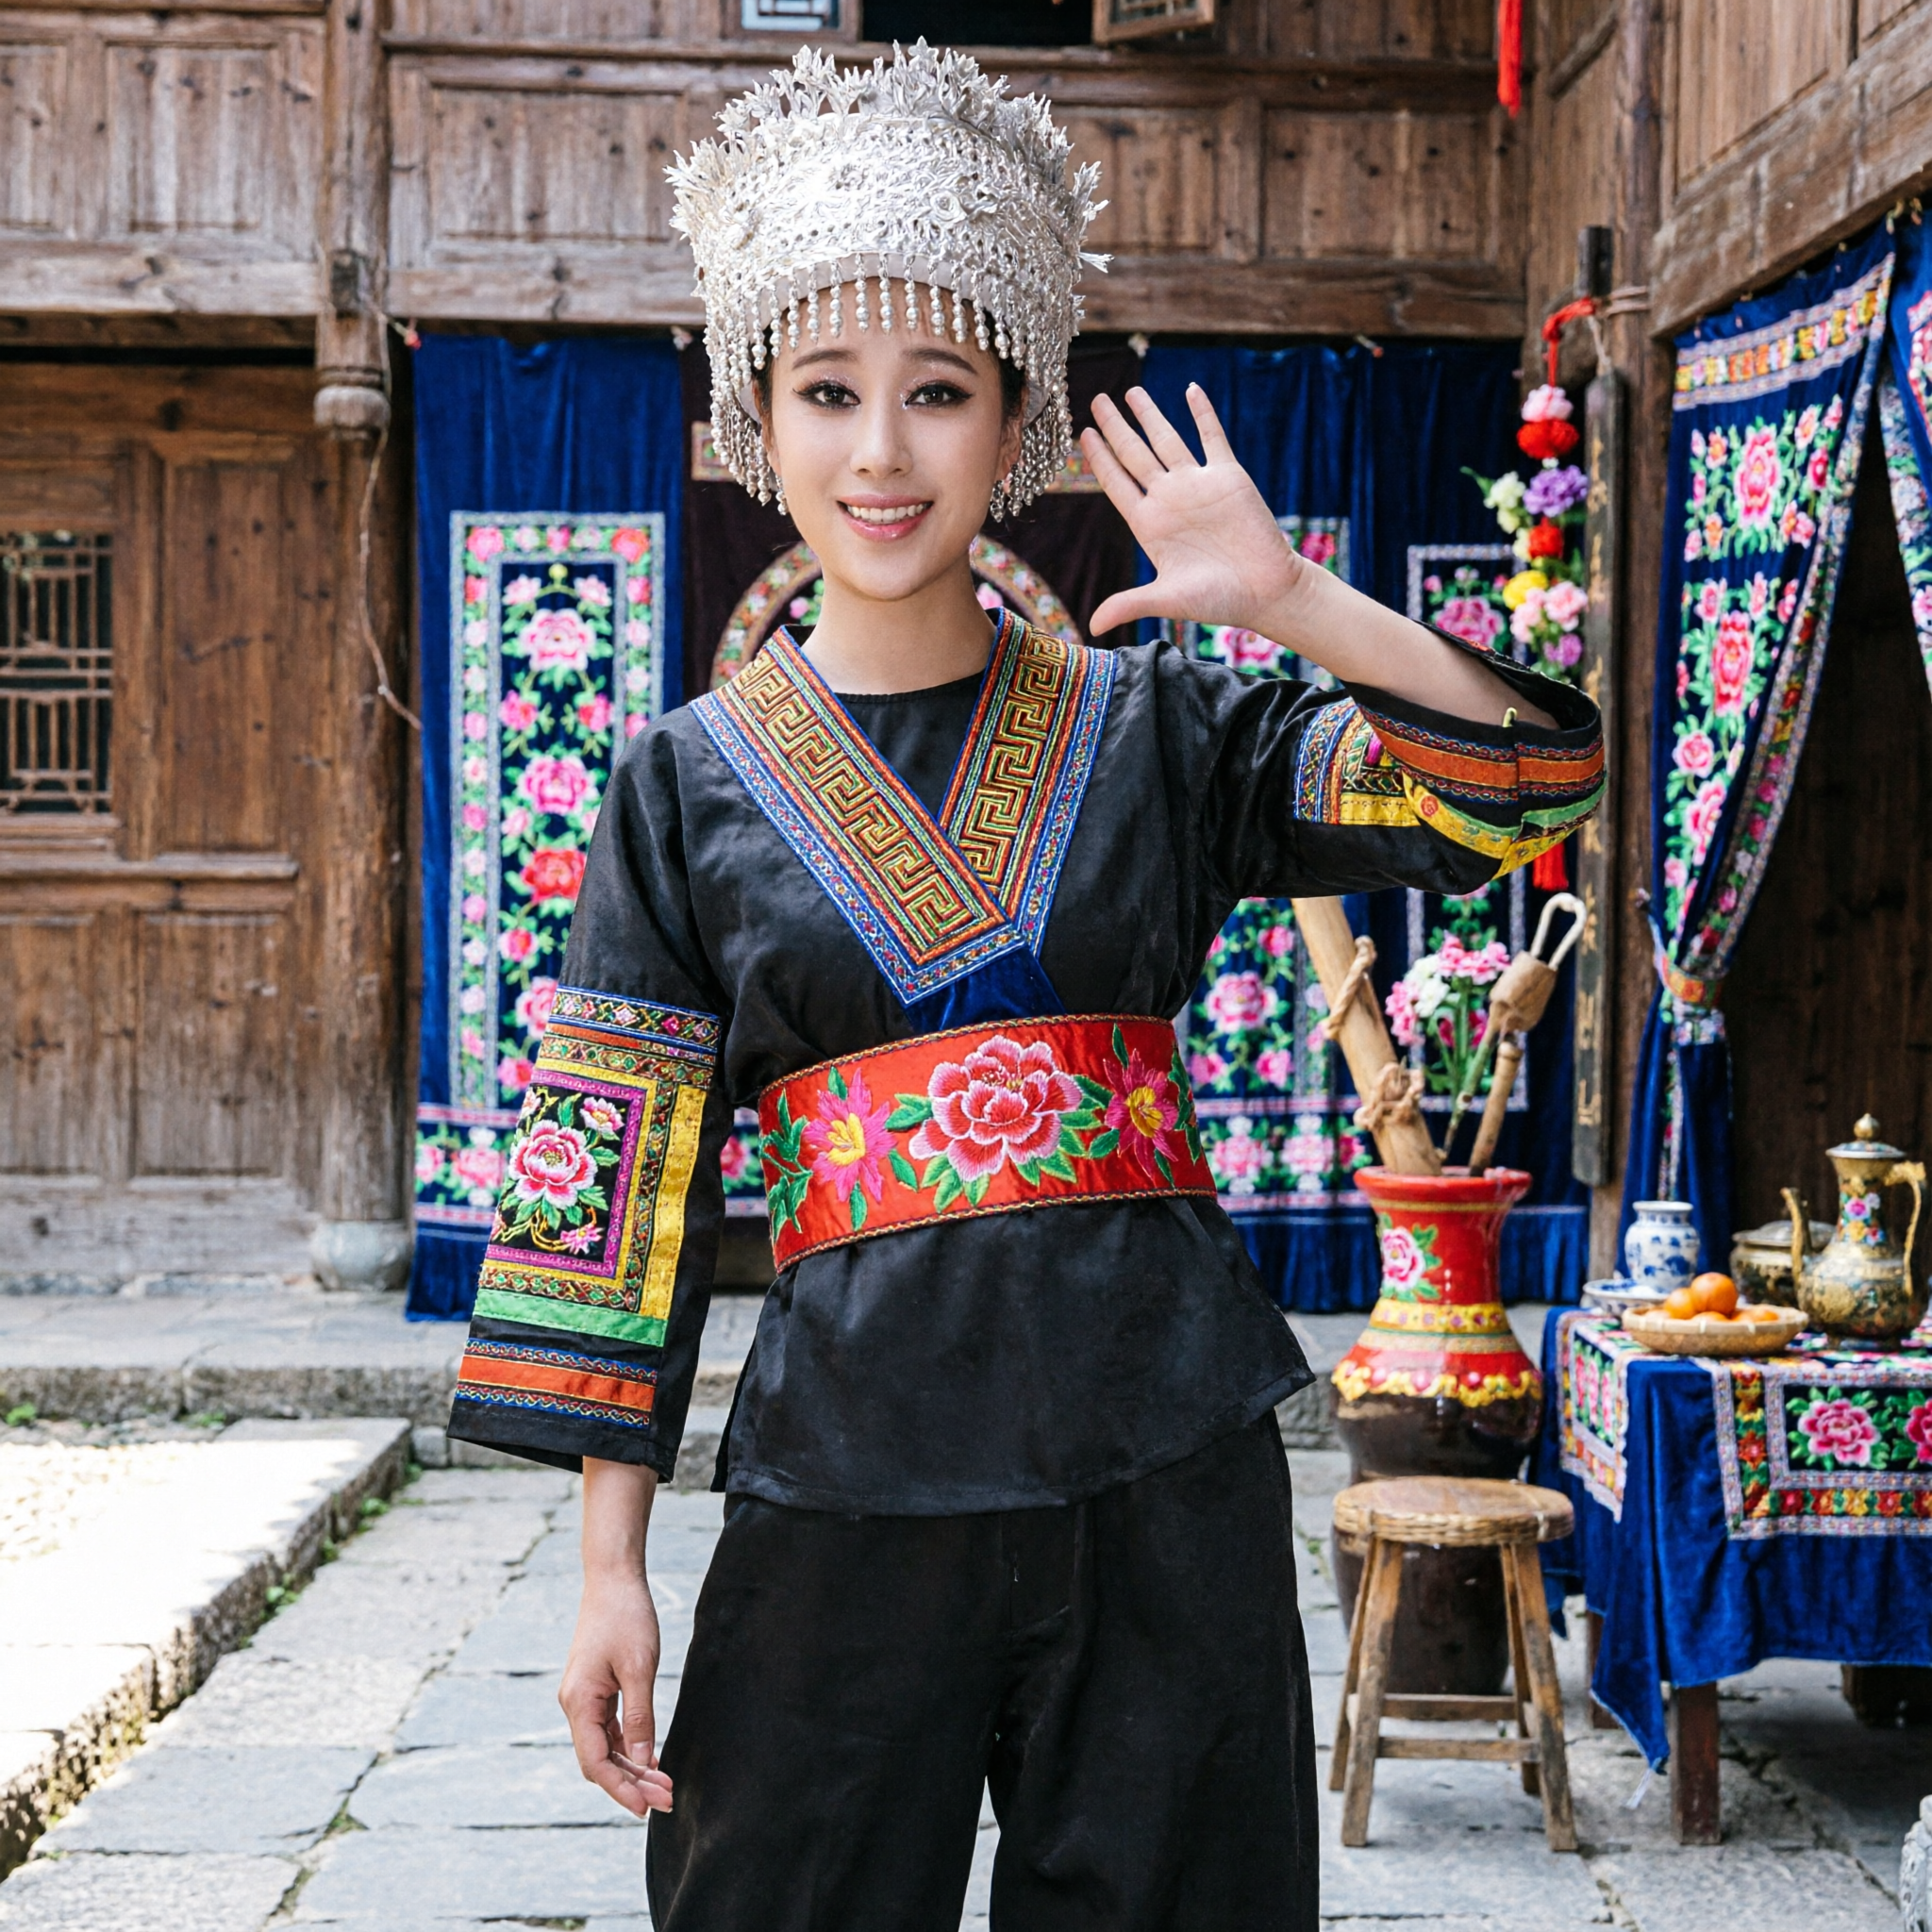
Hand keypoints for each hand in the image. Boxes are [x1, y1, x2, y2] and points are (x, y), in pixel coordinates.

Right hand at [560, 1573, 674, 1815]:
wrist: (613, 1578)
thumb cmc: (626, 1616)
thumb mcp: (639, 1668)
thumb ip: (639, 1717)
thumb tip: (641, 1762)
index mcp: (579, 1702)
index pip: (595, 1762)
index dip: (621, 1789)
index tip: (647, 1808)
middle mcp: (574, 1704)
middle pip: (599, 1760)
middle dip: (631, 1783)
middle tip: (667, 1799)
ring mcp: (583, 1697)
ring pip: (604, 1747)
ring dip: (631, 1767)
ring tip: (664, 1784)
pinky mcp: (594, 1690)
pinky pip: (608, 1729)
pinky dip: (628, 1746)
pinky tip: (650, 1758)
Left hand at [1083, 385, 1308, 638]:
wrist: (1267, 591)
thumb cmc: (1218, 600)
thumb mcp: (1169, 599)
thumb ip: (1130, 602)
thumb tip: (1094, 628)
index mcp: (1150, 524)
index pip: (1116, 483)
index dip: (1098, 459)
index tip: (1082, 435)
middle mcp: (1169, 499)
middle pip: (1134, 454)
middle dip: (1114, 427)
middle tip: (1095, 400)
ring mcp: (1198, 485)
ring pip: (1167, 440)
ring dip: (1149, 415)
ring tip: (1130, 391)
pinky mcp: (1228, 477)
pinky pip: (1212, 437)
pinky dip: (1202, 413)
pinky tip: (1190, 390)